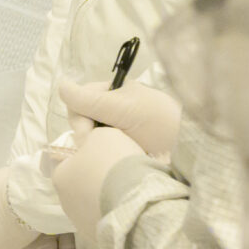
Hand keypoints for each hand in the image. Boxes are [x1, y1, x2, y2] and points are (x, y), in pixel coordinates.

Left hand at [48, 119, 147, 242]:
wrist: (137, 200)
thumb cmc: (115, 162)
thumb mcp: (104, 135)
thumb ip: (92, 137)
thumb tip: (90, 144)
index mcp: (60, 175)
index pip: (71, 162)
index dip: (91, 157)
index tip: (110, 158)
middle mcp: (64, 201)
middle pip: (82, 185)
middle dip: (99, 180)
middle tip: (123, 175)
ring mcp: (80, 222)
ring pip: (94, 205)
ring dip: (108, 199)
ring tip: (130, 194)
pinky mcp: (97, 238)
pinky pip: (107, 221)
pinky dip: (116, 215)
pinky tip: (132, 210)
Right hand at [57, 79, 182, 159]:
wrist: (187, 149)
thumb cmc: (157, 121)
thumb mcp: (121, 107)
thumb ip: (88, 99)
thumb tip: (60, 85)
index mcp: (111, 93)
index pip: (78, 102)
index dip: (79, 119)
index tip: (89, 134)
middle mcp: (111, 110)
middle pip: (81, 121)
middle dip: (88, 136)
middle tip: (102, 146)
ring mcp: (116, 130)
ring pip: (89, 139)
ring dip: (97, 148)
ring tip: (113, 155)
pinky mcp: (121, 149)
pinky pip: (101, 152)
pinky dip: (104, 157)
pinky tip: (112, 162)